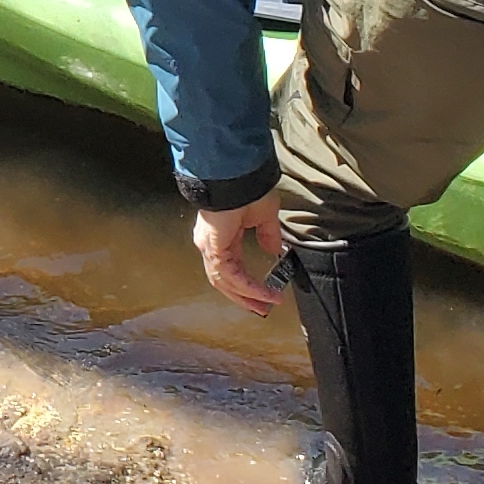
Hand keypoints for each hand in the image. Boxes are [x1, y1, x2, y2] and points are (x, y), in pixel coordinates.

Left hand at [192, 196, 285, 315]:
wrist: (236, 173)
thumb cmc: (247, 187)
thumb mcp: (264, 215)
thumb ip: (268, 235)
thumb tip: (274, 252)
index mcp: (220, 236)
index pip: (230, 268)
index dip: (246, 284)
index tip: (265, 296)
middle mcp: (210, 244)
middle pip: (224, 280)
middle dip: (244, 297)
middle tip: (262, 310)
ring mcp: (209, 246)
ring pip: (225, 281)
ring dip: (247, 296)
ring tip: (267, 305)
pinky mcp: (213, 247)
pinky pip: (230, 274)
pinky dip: (248, 286)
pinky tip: (263, 293)